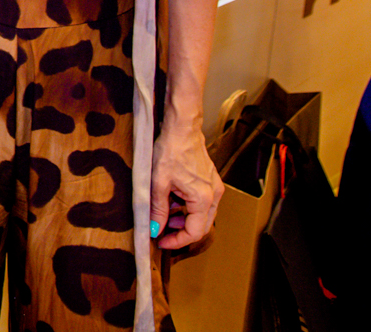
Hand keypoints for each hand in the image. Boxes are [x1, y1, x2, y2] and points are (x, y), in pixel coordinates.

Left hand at [150, 121, 223, 249]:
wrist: (182, 128)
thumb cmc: (171, 150)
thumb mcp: (159, 183)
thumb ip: (158, 209)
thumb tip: (155, 229)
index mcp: (204, 199)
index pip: (195, 232)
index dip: (177, 241)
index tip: (162, 242)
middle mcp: (214, 195)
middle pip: (201, 226)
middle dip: (180, 231)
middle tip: (161, 231)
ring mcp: (215, 188)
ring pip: (202, 215)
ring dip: (184, 219)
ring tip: (164, 215)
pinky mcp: (211, 181)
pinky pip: (202, 202)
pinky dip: (188, 207)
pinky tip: (173, 200)